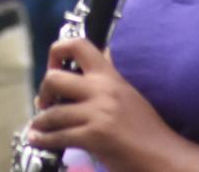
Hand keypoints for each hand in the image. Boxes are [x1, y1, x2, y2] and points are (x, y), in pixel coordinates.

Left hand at [27, 38, 176, 170]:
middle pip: (54, 78)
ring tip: (36, 126)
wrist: (162, 154)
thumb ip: (109, 73)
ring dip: (40, 121)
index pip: (78, 45)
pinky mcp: (94, 136)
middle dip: (43, 92)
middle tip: (45, 103)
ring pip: (52, 112)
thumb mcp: (127, 91)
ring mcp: (97, 112)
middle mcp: (101, 89)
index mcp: (109, 75)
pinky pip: (59, 136)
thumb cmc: (146, 126)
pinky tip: (37, 139)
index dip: (57, 51)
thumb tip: (97, 56)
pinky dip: (44, 139)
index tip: (53, 67)